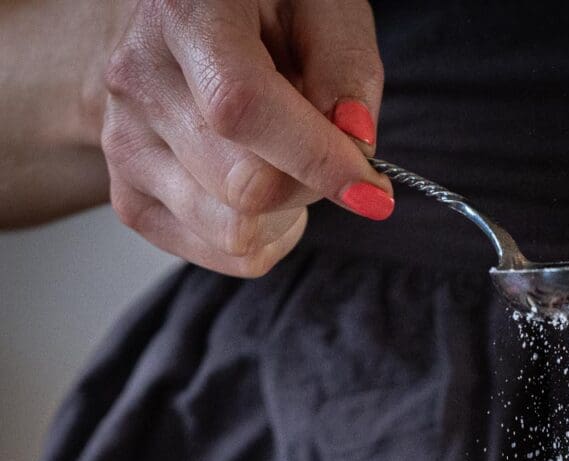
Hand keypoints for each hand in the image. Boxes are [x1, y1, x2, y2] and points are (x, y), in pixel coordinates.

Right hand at [101, 0, 392, 276]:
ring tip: (286, 164)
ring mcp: (124, 146)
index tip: (373, 190)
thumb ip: (346, 64)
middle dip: (310, 184)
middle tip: (327, 152)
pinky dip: (263, 238)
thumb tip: (355, 140)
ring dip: (286, 214)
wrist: (190, 24)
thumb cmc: (263, 9)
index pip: (242, 109)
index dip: (315, 159)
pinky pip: (221, 255)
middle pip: (243, 187)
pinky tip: (263, 191)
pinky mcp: (131, 198)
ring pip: (233, 233)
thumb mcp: (322, 4)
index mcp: (184, 15)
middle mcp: (139, 82)